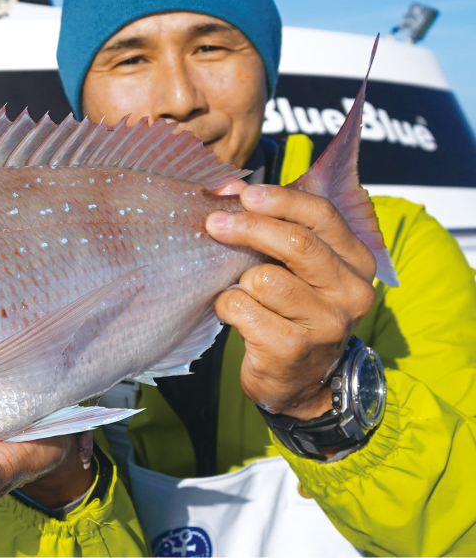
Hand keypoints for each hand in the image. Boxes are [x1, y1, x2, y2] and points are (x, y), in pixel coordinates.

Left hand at [206, 183, 376, 420]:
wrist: (302, 383)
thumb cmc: (293, 311)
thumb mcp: (297, 267)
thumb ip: (273, 225)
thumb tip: (229, 187)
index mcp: (356, 261)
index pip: (321, 215)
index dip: (279, 200)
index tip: (245, 194)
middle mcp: (350, 292)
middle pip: (295, 243)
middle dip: (248, 227)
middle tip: (214, 223)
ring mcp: (326, 324)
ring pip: (262, 278)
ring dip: (238, 281)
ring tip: (243, 292)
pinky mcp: (292, 349)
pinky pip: (241, 308)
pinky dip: (227, 307)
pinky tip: (238, 316)